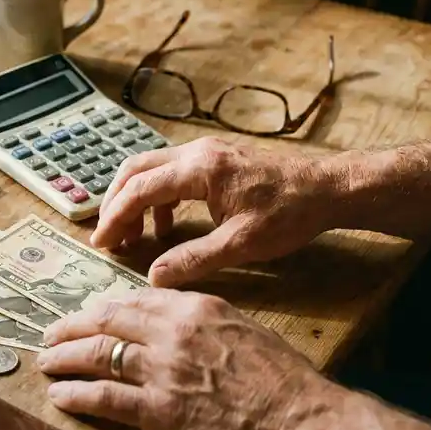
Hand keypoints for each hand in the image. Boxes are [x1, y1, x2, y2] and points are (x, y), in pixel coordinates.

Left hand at [37, 289, 328, 429]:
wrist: (298, 418)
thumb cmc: (281, 378)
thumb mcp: (241, 328)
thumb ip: (202, 320)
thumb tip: (174, 320)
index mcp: (193, 308)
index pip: (134, 299)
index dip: (104, 308)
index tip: (88, 315)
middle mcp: (170, 331)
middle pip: (106, 321)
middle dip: (72, 326)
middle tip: (52, 334)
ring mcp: (161, 370)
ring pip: (97, 355)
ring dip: (64, 358)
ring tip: (45, 362)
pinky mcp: (157, 410)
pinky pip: (104, 397)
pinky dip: (76, 395)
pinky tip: (60, 396)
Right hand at [92, 137, 338, 286]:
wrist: (329, 188)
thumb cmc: (291, 213)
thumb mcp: (241, 244)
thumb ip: (194, 259)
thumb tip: (154, 277)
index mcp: (200, 170)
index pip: (140, 189)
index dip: (115, 217)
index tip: (101, 242)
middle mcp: (197, 153)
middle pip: (135, 169)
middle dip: (115, 203)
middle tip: (107, 236)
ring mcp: (206, 152)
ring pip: (151, 169)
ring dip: (135, 200)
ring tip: (133, 236)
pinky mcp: (215, 159)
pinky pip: (171, 173)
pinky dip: (158, 198)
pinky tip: (165, 228)